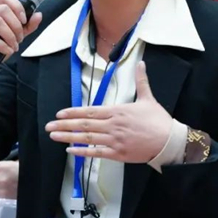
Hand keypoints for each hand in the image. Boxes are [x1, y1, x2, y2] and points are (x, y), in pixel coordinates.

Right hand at [0, 0, 42, 81]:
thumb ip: (26, 26)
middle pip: (3, 9)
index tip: (24, 21)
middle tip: (20, 39)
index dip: (17, 6)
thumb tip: (39, 15)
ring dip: (10, 36)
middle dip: (16, 26)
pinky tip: (7, 52)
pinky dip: (2, 46)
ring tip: (14, 47)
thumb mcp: (14, 36)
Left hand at [46, 62, 170, 162]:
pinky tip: (70, 150)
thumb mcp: (148, 98)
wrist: (169, 141)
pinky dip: (82, 152)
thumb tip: (141, 63)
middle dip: (64, 125)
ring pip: (87, 138)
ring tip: (54, 136)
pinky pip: (96, 153)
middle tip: (48, 126)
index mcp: (117, 111)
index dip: (73, 113)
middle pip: (84, 125)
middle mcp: (113, 125)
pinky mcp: (118, 154)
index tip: (60, 114)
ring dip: (68, 137)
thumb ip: (141, 81)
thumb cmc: (158, 120)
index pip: (90, 111)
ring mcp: (114, 140)